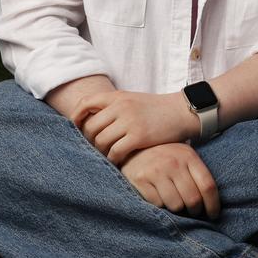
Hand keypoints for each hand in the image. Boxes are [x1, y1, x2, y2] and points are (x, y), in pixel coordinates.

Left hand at [71, 90, 195, 164]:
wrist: (181, 111)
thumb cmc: (156, 109)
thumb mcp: (132, 100)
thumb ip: (113, 107)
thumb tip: (90, 121)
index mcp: (118, 96)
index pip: (86, 103)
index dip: (76, 116)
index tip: (77, 128)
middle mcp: (121, 106)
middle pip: (91, 127)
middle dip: (90, 140)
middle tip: (96, 147)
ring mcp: (129, 121)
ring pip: (101, 141)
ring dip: (102, 151)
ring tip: (108, 155)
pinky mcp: (139, 136)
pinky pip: (116, 151)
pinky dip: (113, 159)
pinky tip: (118, 160)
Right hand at [121, 143, 220, 218]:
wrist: (132, 145)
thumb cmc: (163, 155)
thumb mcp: (182, 156)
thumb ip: (195, 174)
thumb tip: (212, 202)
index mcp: (188, 156)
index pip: (208, 186)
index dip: (213, 205)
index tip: (213, 215)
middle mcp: (173, 162)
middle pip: (193, 199)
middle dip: (195, 211)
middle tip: (193, 212)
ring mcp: (157, 171)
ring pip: (176, 205)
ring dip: (177, 209)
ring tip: (174, 202)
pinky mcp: (141, 180)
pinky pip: (158, 204)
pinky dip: (160, 206)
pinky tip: (158, 196)